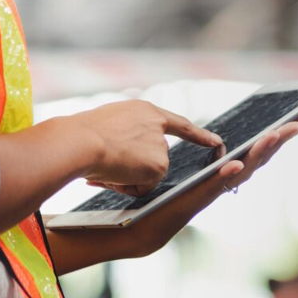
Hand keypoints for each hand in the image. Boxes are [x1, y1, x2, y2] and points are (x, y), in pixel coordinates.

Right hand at [67, 100, 221, 196]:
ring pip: (148, 174)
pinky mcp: (160, 165)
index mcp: (145, 110)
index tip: (216, 141)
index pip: (179, 124)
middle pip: (157, 156)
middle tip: (110, 165)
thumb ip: (127, 132)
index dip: (198, 135)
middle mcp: (158, 125)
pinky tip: (115, 175)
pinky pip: (144, 187)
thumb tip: (125, 155)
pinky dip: (129, 186)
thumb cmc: (82, 133)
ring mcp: (161, 146)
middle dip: (137, 166)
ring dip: (129, 177)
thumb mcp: (109, 122)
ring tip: (107, 166)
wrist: (82, 141)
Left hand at [114, 113, 297, 257]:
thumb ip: (205, 150)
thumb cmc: (167, 193)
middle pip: (259, 158)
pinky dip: (228, 175)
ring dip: (261, 153)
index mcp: (225, 169)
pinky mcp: (196, 199)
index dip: (277, 133)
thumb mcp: (190, 166)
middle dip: (280, 139)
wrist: (145, 224)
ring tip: (275, 134)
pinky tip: (238, 163)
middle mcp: (225, 181)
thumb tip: (218, 130)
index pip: (257, 148)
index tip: (297, 115)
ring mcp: (214, 191)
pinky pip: (215, 186)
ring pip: (244, 170)